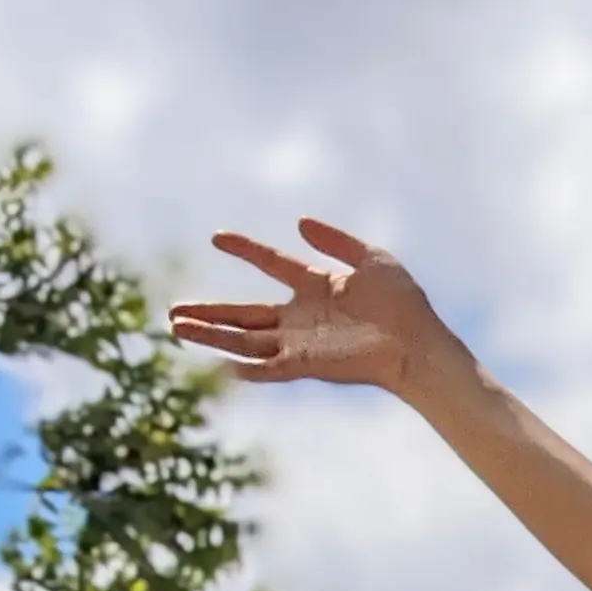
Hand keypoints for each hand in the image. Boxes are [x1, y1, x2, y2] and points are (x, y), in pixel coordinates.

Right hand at [168, 219, 461, 398]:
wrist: (419, 343)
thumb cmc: (404, 304)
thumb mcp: (372, 259)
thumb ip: (335, 241)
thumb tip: (299, 221)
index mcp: (317, 286)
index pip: (271, 262)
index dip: (245, 249)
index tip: (216, 237)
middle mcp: (303, 317)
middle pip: (244, 314)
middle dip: (208, 312)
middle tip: (171, 311)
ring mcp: (302, 342)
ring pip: (245, 340)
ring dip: (211, 335)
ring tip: (175, 328)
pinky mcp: (308, 364)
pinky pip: (270, 368)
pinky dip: (246, 369)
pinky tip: (218, 366)